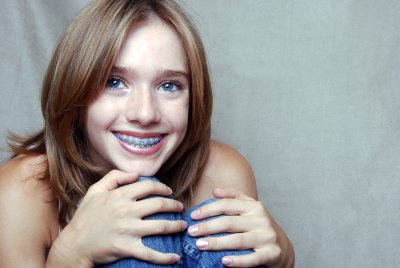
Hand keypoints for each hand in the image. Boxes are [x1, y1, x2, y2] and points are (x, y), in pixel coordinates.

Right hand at [51, 170, 185, 266]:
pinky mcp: (127, 248)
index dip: (163, 188)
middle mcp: (126, 211)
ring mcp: (128, 230)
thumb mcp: (95, 191)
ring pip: (160, 226)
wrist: (74, 244)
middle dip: (174, 205)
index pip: (149, 187)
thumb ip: (115, 177)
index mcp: (120, 196)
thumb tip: (136, 173)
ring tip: (183, 226)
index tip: (169, 191)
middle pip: (159, 205)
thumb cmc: (85, 216)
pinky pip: (150, 253)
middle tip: (180, 207)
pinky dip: (165, 257)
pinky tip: (175, 257)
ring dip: (176, 226)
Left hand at [187, 188, 287, 266]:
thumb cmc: (260, 226)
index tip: (193, 216)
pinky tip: (224, 261)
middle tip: (192, 232)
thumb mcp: (251, 208)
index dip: (208, 210)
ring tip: (200, 245)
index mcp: (254, 206)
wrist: (283, 248)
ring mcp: (267, 237)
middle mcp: (261, 219)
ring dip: (217, 243)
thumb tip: (214, 191)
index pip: (227, 205)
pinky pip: (252, 258)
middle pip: (229, 223)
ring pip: (238, 240)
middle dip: (208, 227)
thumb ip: (233, 196)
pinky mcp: (271, 253)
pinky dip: (238, 260)